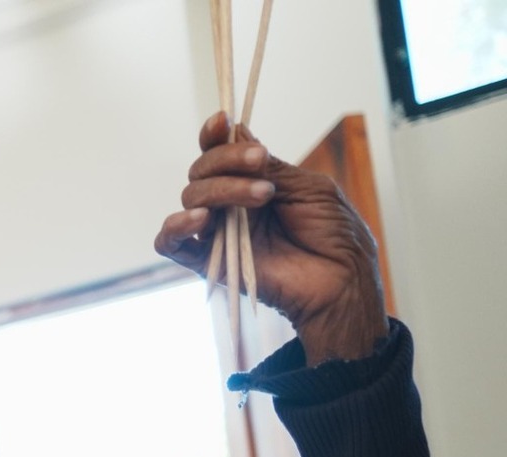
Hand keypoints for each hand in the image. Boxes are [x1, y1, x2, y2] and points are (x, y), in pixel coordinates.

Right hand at [155, 113, 388, 363]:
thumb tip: (237, 131)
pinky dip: (175, 228)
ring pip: (191, 199)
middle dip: (227, 161)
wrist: (340, 281)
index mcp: (252, 182)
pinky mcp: (208, 262)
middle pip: (202, 172)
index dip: (214, 136)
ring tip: (261, 197)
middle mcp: (230, 205)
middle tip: (260, 163)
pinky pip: (170, 244)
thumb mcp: (309, 187)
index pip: (219, 154)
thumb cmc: (334, 235)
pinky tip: (199, 220)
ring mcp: (217, 233)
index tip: (222, 121)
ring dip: (221, 189)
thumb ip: (272, 166)